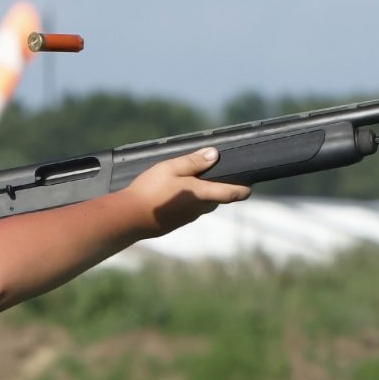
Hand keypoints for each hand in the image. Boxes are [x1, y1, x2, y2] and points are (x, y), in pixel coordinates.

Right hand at [128, 147, 249, 236]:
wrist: (128, 218)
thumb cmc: (149, 191)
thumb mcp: (171, 168)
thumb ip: (194, 161)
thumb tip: (214, 154)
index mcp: (202, 194)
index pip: (232, 193)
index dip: (243, 190)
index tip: (250, 186)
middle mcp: (198, 209)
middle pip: (215, 199)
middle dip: (216, 189)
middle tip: (209, 175)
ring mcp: (186, 219)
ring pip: (200, 206)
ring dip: (198, 196)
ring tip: (185, 184)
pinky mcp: (174, 225)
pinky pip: (186, 212)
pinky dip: (184, 204)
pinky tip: (170, 197)